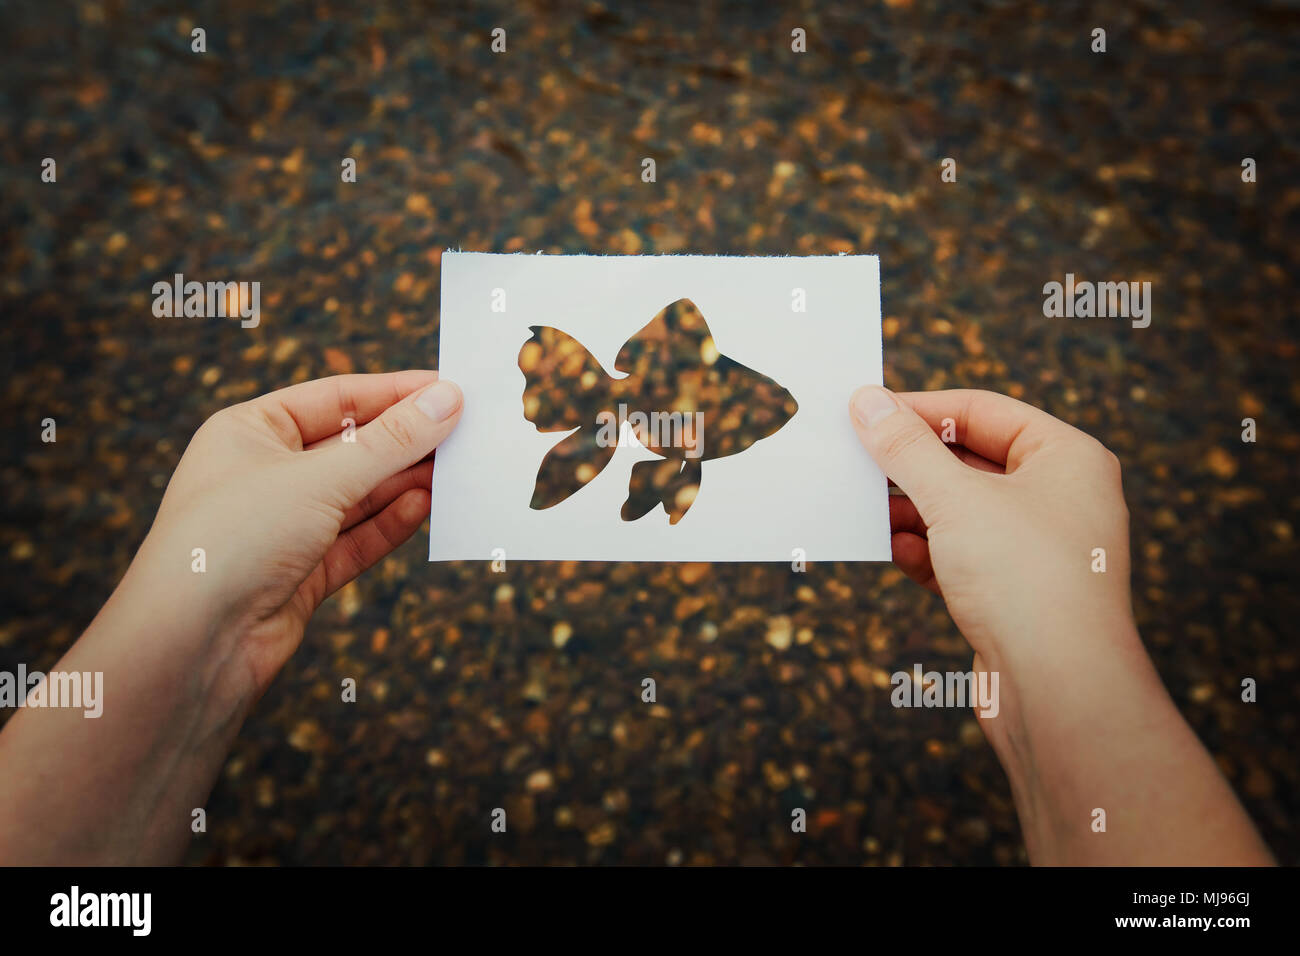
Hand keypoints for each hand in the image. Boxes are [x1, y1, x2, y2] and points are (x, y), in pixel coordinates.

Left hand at [143, 371, 462, 702]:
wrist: (192, 645)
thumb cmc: (234, 540)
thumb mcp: (320, 478)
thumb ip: (391, 441)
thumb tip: (447, 400)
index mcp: (249, 431)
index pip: (335, 398)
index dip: (393, 392)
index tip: (450, 387)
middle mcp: (263, 474)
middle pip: (351, 446)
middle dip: (405, 441)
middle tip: (466, 431)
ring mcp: (283, 526)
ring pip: (358, 495)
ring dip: (405, 482)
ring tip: (456, 469)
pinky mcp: (301, 573)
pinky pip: (356, 538)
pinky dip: (390, 523)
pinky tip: (425, 506)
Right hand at [848, 386, 1132, 674]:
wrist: (1060, 690)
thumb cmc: (1025, 579)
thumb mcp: (954, 498)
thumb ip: (906, 447)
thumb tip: (867, 400)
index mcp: (1067, 458)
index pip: (982, 411)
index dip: (920, 408)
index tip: (865, 412)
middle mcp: (1061, 498)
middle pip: (971, 459)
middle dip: (912, 463)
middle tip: (855, 458)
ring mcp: (1040, 550)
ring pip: (962, 512)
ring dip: (913, 509)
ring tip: (864, 505)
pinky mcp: (1017, 596)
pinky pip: (962, 556)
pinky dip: (926, 550)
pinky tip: (894, 549)